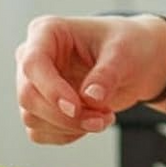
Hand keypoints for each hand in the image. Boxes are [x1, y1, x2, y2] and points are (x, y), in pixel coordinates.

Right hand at [16, 15, 165, 144]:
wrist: (137, 60)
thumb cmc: (128, 45)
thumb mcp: (124, 53)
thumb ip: (107, 73)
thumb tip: (90, 97)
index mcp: (47, 32)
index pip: (33, 63)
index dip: (51, 90)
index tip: (76, 108)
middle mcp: (32, 57)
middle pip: (28, 96)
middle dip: (65, 116)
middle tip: (102, 120)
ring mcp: (35, 84)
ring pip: (32, 118)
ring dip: (70, 127)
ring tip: (105, 118)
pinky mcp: (41, 107)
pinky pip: (40, 132)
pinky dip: (67, 135)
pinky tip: (92, 122)